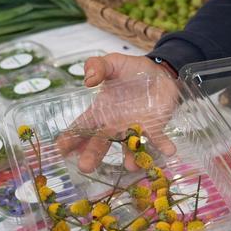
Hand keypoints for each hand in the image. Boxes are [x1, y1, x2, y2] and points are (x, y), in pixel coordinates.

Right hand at [56, 53, 178, 172]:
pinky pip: (157, 139)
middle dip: (92, 155)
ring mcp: (135, 128)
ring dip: (130, 158)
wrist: (158, 71)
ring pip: (129, 147)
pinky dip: (162, 146)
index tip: (61, 150)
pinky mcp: (154, 126)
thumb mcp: (112, 62)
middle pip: (101, 142)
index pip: (82, 126)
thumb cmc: (131, 70)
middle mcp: (115, 124)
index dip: (70, 138)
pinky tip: (169, 151)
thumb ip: (97, 66)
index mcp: (101, 110)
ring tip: (130, 166)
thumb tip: (88, 80)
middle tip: (85, 167)